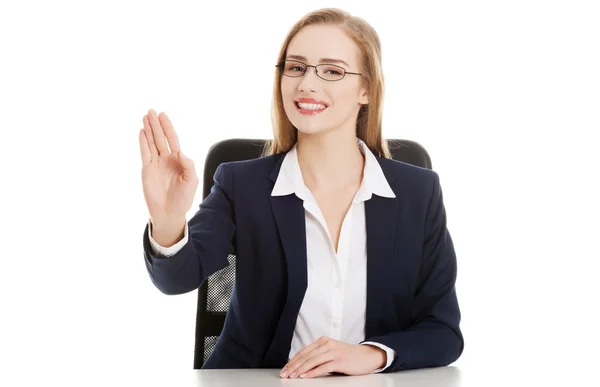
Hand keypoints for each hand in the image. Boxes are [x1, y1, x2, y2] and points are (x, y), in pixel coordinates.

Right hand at [139, 109, 198, 224]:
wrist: (170, 212)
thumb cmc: (183, 198)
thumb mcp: (191, 181)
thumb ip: (188, 166)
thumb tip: (180, 152)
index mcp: (178, 160)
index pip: (172, 139)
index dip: (168, 127)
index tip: (163, 115)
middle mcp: (166, 159)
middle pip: (160, 137)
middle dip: (156, 124)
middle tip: (151, 110)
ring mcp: (155, 163)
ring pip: (151, 142)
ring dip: (148, 129)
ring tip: (145, 116)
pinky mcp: (147, 170)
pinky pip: (144, 153)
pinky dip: (143, 142)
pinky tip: (141, 132)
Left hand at [280, 337, 385, 378]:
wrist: (366, 356)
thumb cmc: (347, 356)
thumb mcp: (330, 352)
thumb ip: (318, 355)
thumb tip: (300, 365)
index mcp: (323, 341)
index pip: (304, 351)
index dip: (293, 361)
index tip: (285, 369)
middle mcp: (327, 344)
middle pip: (306, 356)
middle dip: (294, 366)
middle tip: (285, 374)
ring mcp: (333, 352)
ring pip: (313, 361)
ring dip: (301, 369)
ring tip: (292, 376)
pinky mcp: (339, 361)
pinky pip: (323, 367)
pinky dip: (313, 372)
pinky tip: (305, 376)